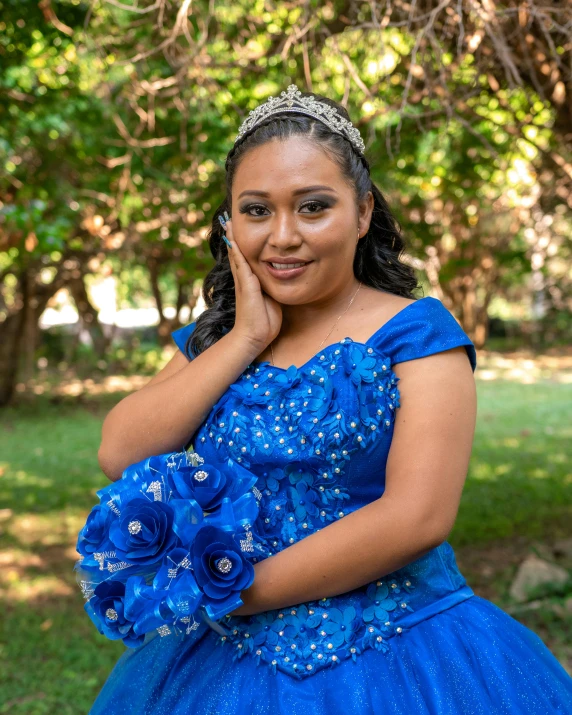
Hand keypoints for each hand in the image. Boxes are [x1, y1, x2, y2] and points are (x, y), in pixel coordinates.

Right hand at [223, 216, 281, 353]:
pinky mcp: (246, 285)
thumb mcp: (271, 300)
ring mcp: (244, 282)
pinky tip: (234, 240)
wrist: (254, 337)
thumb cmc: (264, 322)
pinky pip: (241, 264)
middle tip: (228, 220)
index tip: (239, 230)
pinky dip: (237, 251)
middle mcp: (245, 279)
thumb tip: (284, 280)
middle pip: (238, 253)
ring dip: (232, 239)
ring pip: (237, 255)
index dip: (242, 244)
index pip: (246, 258)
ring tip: (228, 223)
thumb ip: (273, 289)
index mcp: (251, 282)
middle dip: (234, 237)